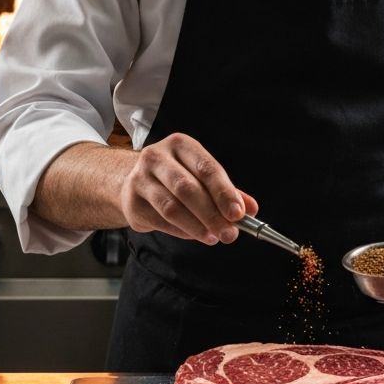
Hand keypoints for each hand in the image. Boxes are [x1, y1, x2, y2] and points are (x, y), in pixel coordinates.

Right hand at [121, 132, 257, 245]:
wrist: (132, 182)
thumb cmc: (174, 177)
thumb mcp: (200, 175)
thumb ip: (226, 191)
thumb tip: (251, 209)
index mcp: (180, 145)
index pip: (206, 168)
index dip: (224, 192)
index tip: (238, 214)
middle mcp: (157, 157)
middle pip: (188, 188)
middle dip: (212, 214)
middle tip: (229, 233)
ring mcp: (140, 179)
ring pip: (172, 207)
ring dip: (196, 226)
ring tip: (213, 237)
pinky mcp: (132, 202)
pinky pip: (160, 221)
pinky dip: (181, 231)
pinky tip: (194, 235)